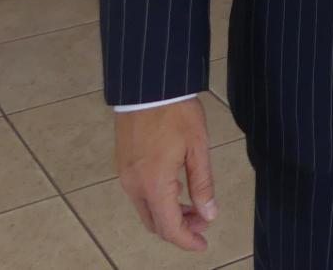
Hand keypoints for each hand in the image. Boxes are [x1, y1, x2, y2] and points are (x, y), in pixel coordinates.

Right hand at [115, 98, 217, 251]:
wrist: (149, 87)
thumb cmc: (176, 112)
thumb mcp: (198, 146)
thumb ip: (202, 183)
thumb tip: (209, 214)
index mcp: (154, 184)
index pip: (169, 227)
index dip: (187, 240)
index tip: (203, 245)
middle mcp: (134, 185)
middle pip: (155, 223)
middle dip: (180, 228)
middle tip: (203, 221)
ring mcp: (125, 176)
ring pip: (146, 209)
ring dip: (168, 214)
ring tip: (194, 205)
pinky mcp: (123, 164)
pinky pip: (139, 194)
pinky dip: (158, 200)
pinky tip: (176, 188)